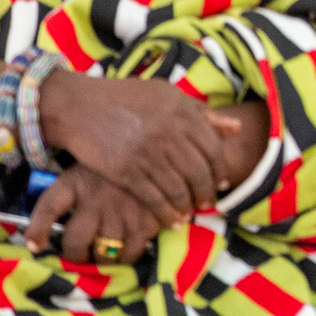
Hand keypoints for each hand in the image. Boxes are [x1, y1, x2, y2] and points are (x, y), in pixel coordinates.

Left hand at [26, 165, 164, 264]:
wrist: (158, 152)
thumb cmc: (116, 165)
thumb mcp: (87, 166)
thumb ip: (70, 190)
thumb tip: (50, 221)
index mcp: (77, 182)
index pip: (49, 206)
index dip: (37, 229)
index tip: (35, 245)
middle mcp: (96, 200)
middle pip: (75, 242)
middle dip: (76, 255)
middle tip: (81, 255)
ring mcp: (122, 212)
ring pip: (104, 253)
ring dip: (102, 260)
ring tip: (104, 256)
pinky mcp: (147, 220)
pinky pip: (132, 251)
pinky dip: (127, 257)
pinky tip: (126, 252)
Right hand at [40, 75, 242, 224]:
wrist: (79, 106)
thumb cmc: (125, 98)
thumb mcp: (166, 95)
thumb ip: (201, 112)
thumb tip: (236, 127)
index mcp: (183, 113)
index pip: (214, 149)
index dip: (220, 170)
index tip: (220, 182)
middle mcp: (170, 134)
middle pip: (199, 172)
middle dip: (206, 192)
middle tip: (206, 202)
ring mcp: (148, 154)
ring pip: (179, 189)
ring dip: (187, 206)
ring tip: (188, 213)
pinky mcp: (127, 171)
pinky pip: (155, 199)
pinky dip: (166, 213)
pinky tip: (171, 220)